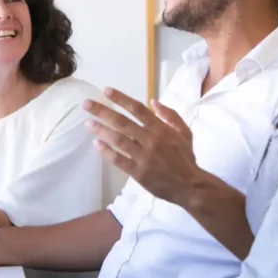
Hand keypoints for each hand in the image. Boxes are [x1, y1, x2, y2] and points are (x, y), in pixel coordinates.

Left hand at [83, 88, 199, 206]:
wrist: (190, 186)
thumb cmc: (186, 158)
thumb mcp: (185, 132)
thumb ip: (170, 115)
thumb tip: (153, 101)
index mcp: (161, 129)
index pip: (138, 109)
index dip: (121, 99)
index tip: (106, 91)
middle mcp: (150, 140)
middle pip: (122, 122)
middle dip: (103, 111)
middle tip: (86, 104)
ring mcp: (143, 157)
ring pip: (118, 140)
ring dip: (102, 130)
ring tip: (88, 123)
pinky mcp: (138, 173)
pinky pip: (119, 160)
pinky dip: (107, 152)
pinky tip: (97, 144)